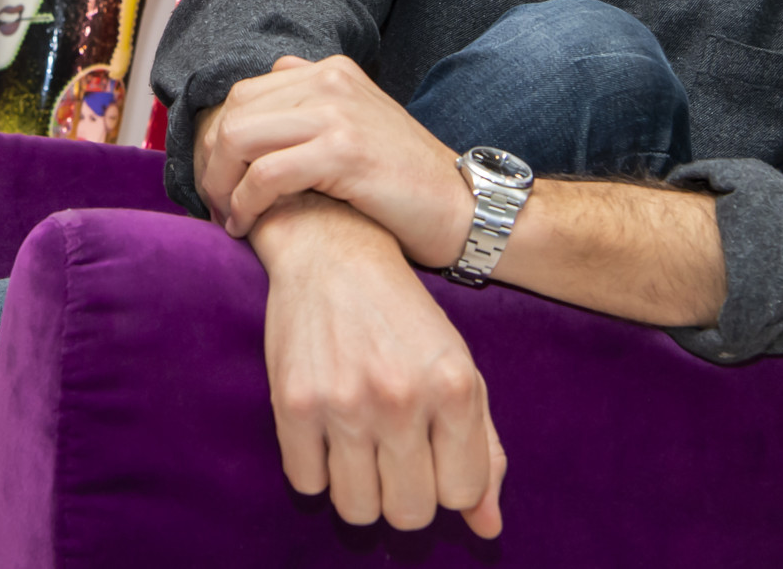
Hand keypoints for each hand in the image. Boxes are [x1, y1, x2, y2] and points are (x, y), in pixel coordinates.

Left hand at [197, 55, 473, 267]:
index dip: (216, 140)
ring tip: (227, 216)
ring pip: (240, 137)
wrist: (465, 208)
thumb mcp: (354, 130)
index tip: (217, 180)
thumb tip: (244, 129)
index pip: (243, 93)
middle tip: (213, 203)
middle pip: (234, 111)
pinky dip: (245, 202)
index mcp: (331, 72)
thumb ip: (308, 116)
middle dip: (211, 162)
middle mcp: (331, 80)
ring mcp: (339, 112)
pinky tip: (246, 224)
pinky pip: (267, 173)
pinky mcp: (344, 150)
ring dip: (220, 183)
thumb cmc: (403, 184)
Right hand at [254, 195, 505, 535]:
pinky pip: (307, 485)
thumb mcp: (459, 368)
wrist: (334, 253)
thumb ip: (483, 448)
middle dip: (406, 497)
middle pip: (410, 513)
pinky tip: (327, 433)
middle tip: (395, 460)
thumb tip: (489, 529)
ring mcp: (345, 402)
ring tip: (362, 449)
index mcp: (454, 386)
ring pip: (357, 510)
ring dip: (361, 492)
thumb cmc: (404, 317)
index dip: (448, 486)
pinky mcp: (294, 403)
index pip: (463, 493)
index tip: (434, 460)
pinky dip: (318, 471)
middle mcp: (402, 397)